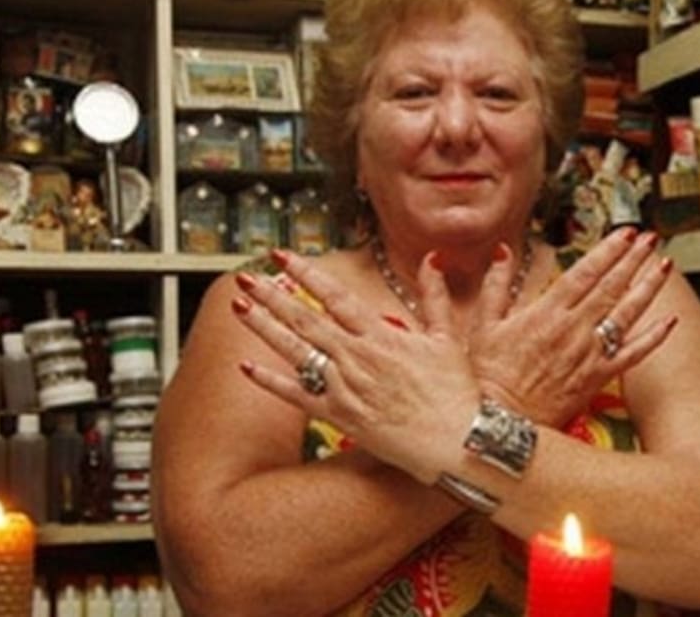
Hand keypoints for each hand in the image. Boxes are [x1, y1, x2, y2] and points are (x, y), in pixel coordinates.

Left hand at [230, 254, 477, 484]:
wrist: (459, 442)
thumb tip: (433, 259)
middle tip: (246, 276)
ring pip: (296, 351)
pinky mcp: (341, 417)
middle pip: (306, 319)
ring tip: (240, 306)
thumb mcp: (449, 338)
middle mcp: (358, 358)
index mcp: (382, 335)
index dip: (306, 274)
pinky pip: (297, 395)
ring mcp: (346, 387)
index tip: (282, 256)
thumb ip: (435, 296)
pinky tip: (247, 367)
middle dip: (273, 295)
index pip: (335, 296)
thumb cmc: (458, 394)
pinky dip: (271, 381)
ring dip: (264, 327)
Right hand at [458, 229, 677, 427]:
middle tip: (650, 238)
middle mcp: (573, 329)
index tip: (624, 233)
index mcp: (546, 312)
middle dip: (633, 259)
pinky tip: (669, 321)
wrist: (500, 421)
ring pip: (627, 314)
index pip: (585, 272)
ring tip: (664, 265)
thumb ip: (495, 284)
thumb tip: (503, 252)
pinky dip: (654, 337)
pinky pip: (633, 354)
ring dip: (648, 287)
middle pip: (611, 287)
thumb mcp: (483, 324)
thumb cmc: (490, 376)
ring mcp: (589, 353)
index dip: (608, 250)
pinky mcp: (598, 377)